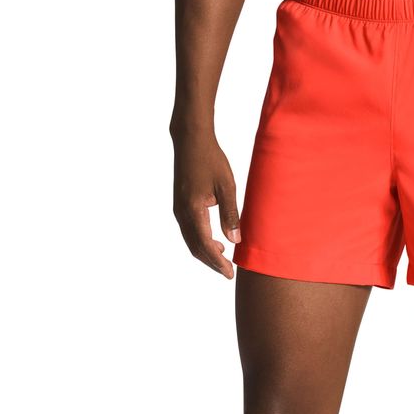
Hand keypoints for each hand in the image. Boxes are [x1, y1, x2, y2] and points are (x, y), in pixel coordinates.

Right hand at [171, 128, 239, 278]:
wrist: (190, 140)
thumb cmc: (211, 160)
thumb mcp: (227, 187)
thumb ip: (230, 214)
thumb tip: (234, 240)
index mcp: (193, 210)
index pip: (205, 245)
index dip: (218, 262)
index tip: (230, 273)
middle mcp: (182, 213)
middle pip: (195, 248)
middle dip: (212, 263)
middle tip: (228, 273)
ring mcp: (179, 209)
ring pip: (191, 241)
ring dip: (206, 253)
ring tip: (223, 260)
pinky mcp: (180, 205)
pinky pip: (189, 231)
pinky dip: (201, 242)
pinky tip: (215, 241)